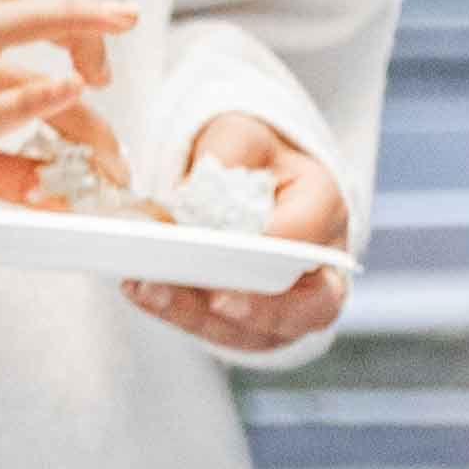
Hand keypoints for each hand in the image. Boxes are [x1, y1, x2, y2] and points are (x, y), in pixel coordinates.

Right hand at [0, 0, 133, 245]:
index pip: (0, 6)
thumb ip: (7, 166)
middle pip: (3, 6)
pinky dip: (28, 100)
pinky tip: (68, 92)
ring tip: (110, 119)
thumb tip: (70, 184)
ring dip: (68, 59)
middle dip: (72, 10)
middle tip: (126, 22)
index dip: (58, 10)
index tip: (104, 46)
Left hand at [129, 119, 352, 360]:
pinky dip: (183, 318)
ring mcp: (295, 304)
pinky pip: (226, 334)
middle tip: (218, 298)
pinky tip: (143, 292)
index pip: (310, 230)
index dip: (276, 241)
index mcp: (325, 205)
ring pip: (263, 331)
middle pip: (312, 304)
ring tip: (154, 290)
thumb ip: (228, 152)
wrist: (255, 186)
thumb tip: (195, 189)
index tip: (237, 243)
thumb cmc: (253, 161)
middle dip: (261, 306)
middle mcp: (322, 264)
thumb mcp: (242, 134)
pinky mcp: (258, 325)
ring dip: (204, 316)